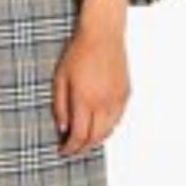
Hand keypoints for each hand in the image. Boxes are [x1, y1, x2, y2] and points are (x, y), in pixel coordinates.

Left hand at [52, 21, 130, 156]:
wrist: (103, 35)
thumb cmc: (79, 52)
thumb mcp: (60, 78)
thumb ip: (60, 106)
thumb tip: (63, 128)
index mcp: (85, 99)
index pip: (79, 135)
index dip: (70, 148)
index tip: (63, 151)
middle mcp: (103, 103)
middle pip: (95, 138)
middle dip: (82, 149)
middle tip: (72, 150)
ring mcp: (117, 99)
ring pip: (109, 131)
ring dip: (96, 140)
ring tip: (84, 141)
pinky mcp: (126, 94)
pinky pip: (117, 119)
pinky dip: (107, 128)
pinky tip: (98, 126)